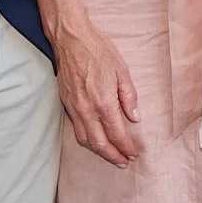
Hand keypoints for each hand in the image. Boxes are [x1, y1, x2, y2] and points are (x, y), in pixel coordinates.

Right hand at [53, 22, 139, 166]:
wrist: (70, 39)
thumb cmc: (98, 51)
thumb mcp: (122, 70)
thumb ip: (129, 96)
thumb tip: (135, 117)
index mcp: (103, 102)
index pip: (117, 133)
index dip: (126, 147)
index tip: (134, 154)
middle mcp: (87, 109)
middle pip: (99, 143)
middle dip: (113, 156)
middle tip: (124, 162)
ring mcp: (74, 108)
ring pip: (85, 140)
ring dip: (99, 152)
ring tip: (111, 156)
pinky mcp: (66, 104)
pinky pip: (76, 129)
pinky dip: (86, 140)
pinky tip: (95, 140)